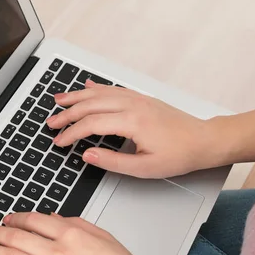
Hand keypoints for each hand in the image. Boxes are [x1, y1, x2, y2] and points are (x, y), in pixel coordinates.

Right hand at [47, 80, 213, 178]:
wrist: (203, 140)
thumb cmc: (179, 155)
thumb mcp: (144, 168)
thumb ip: (112, 162)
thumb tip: (87, 155)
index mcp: (132, 122)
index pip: (91, 124)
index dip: (71, 133)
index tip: (58, 142)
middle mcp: (132, 105)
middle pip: (90, 104)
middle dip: (67, 113)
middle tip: (51, 123)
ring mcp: (137, 98)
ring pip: (100, 93)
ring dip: (77, 96)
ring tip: (58, 100)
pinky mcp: (141, 98)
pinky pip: (113, 89)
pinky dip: (96, 88)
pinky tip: (87, 86)